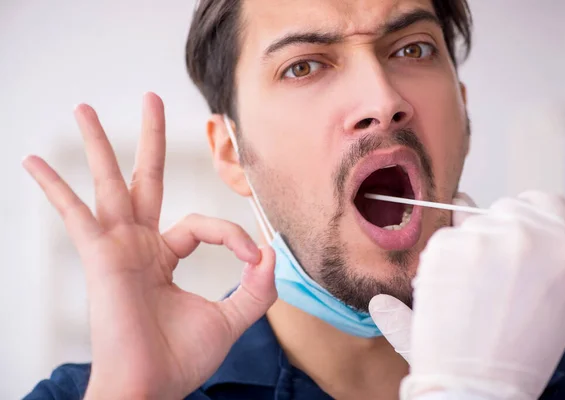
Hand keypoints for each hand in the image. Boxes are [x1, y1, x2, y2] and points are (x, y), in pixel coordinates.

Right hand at [22, 93, 277, 398]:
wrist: (151, 388)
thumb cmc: (180, 359)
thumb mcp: (232, 317)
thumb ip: (258, 287)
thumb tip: (272, 251)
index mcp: (166, 256)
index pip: (204, 225)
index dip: (234, 237)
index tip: (255, 260)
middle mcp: (140, 245)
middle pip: (146, 178)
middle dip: (150, 139)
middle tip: (152, 98)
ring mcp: (118, 246)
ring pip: (109, 183)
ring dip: (98, 145)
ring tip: (85, 108)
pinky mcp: (100, 255)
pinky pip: (74, 214)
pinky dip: (54, 187)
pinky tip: (34, 161)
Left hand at [370, 192, 564, 399]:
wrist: (475, 384)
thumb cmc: (516, 351)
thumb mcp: (554, 298)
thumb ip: (539, 253)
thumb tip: (513, 223)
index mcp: (563, 246)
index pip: (542, 201)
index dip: (525, 217)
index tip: (514, 234)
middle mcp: (524, 234)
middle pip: (501, 208)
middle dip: (493, 232)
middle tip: (488, 273)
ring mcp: (481, 237)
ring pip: (466, 222)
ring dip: (464, 246)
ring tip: (468, 290)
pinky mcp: (443, 246)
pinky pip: (441, 238)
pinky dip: (440, 259)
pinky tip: (449, 290)